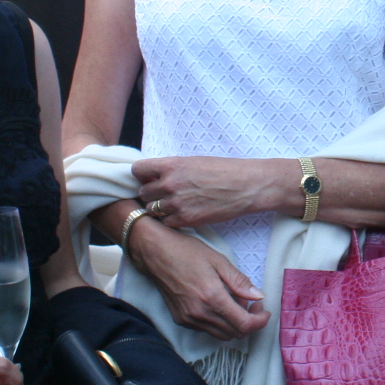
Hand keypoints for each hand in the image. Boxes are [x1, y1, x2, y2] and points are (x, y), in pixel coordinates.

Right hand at [127, 220, 270, 340]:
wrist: (155, 253)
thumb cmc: (186, 251)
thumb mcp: (218, 260)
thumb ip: (239, 281)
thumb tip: (258, 296)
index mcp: (212, 298)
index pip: (243, 325)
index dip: (259, 321)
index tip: (264, 310)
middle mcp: (200, 313)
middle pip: (234, 333)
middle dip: (249, 321)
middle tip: (252, 303)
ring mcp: (189, 319)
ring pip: (221, 335)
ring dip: (234, 324)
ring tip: (236, 303)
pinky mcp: (181, 320)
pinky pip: (207, 330)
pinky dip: (219, 323)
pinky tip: (219, 304)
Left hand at [133, 156, 289, 228]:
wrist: (246, 186)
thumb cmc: (224, 170)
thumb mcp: (194, 161)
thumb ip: (172, 169)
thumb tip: (154, 176)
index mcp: (171, 165)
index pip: (138, 170)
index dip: (143, 175)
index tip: (150, 178)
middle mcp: (170, 184)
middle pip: (143, 193)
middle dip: (152, 194)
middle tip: (165, 194)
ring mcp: (176, 203)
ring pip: (153, 210)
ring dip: (160, 208)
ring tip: (176, 205)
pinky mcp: (186, 219)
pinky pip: (166, 222)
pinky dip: (172, 220)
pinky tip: (185, 214)